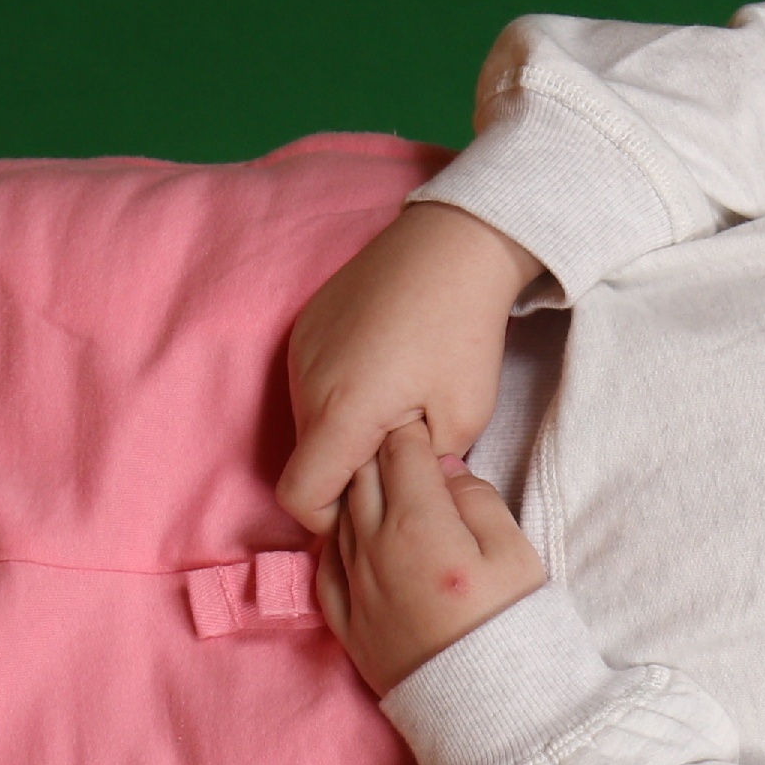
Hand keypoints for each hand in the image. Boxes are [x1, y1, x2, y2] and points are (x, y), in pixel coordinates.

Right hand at [277, 200, 541, 534]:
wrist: (453, 244)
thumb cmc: (464, 330)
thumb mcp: (463, 417)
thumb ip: (422, 470)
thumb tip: (400, 491)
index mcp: (341, 410)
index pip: (300, 496)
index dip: (331, 520)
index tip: (374, 509)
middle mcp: (305, 381)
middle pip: (306, 461)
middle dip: (348, 475)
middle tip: (404, 459)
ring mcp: (300, 351)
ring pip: (308, 425)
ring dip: (345, 435)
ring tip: (401, 412)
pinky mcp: (306, 328)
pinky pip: (310, 386)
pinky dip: (339, 400)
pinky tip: (387, 379)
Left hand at [317, 418, 548, 695]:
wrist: (489, 707)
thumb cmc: (512, 626)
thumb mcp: (515, 552)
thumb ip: (478, 499)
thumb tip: (447, 470)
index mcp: (418, 523)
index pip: (402, 450)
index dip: (415, 432)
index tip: (429, 431)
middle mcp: (373, 548)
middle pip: (364, 476)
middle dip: (382, 454)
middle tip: (406, 453)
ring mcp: (353, 587)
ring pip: (340, 516)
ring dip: (359, 495)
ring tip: (387, 492)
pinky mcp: (346, 623)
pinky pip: (324, 566)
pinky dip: (337, 541)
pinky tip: (355, 538)